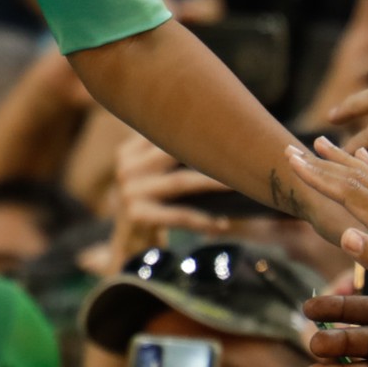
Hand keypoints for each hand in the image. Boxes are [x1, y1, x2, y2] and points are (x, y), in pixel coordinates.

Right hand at [104, 134, 230, 271]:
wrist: (128, 240)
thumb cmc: (152, 199)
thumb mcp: (152, 170)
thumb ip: (170, 151)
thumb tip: (216, 129)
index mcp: (131, 149)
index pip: (167, 132)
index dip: (196, 129)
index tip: (228, 126)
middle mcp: (127, 167)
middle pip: (174, 152)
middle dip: (208, 152)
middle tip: (241, 151)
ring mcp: (130, 191)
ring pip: (180, 181)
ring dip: (212, 183)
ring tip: (239, 184)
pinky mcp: (138, 215)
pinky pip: (179, 215)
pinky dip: (203, 220)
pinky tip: (223, 223)